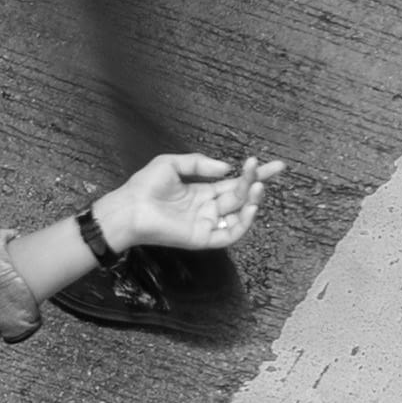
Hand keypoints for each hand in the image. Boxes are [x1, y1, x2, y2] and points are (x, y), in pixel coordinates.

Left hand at [93, 152, 273, 262]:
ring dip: (252, 200)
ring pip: (239, 214)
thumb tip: (226, 168)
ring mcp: (207, 224)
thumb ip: (199, 164)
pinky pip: (230, 234)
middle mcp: (208, 208)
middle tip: (273, 167)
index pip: (234, 182)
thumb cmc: (145, 186)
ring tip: (259, 184)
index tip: (273, 164)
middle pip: (240, 196)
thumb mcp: (173, 164)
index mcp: (202, 192)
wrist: (129, 208)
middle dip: (258, 181)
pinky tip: (249, 205)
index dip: (253, 174)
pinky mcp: (204, 238)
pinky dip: (243, 222)